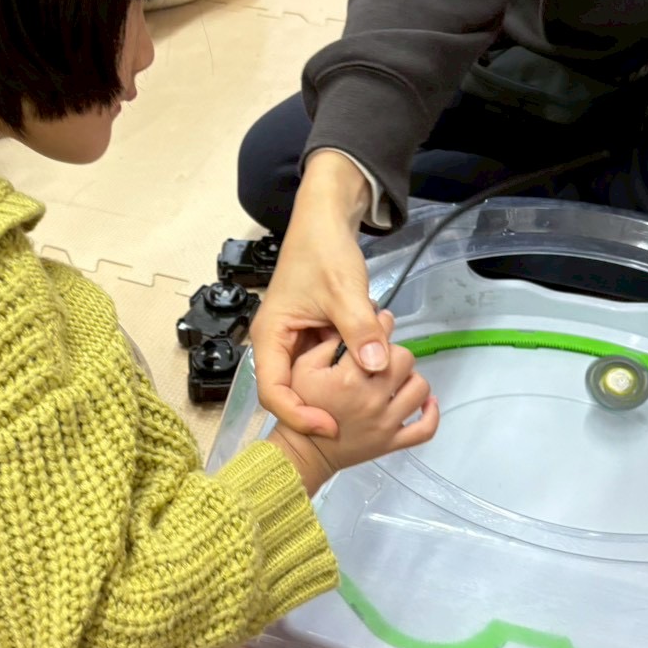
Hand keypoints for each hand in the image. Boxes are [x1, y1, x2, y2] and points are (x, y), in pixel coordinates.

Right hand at [253, 154, 392, 437]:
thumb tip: (378, 367)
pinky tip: (374, 376)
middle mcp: (277, 345)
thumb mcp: (343, 290)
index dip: (299, 416)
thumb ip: (360, 329)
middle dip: (321, 408)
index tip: (329, 427)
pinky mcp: (315, 338)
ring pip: (314, 381)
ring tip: (369, 396)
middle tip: (353, 422)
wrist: (325, 220)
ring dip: (340, 389)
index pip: (272, 393)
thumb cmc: (322, 250)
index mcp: (269, 337)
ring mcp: (296, 343)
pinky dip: (351, 372)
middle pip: (292, 393)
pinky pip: (330, 365)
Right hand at [274, 313, 437, 475]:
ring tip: (397, 378)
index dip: (381, 326)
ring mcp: (385, 423)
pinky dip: (431, 414)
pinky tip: (426, 401)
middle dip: (394, 352)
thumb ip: (329, 344)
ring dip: (410, 378)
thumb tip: (356, 332)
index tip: (378, 325)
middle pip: (405, 360)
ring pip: (419, 388)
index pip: (379, 340)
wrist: (304, 451)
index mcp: (349, 379)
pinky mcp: (392, 442)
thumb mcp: (303, 366)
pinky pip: (425, 429)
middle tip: (382, 356)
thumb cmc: (303, 407)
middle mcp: (372, 400)